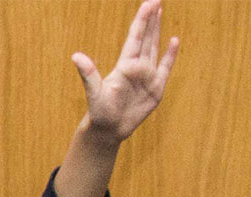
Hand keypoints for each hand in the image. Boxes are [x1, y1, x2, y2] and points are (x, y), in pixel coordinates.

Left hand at [73, 0, 178, 144]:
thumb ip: (88, 74)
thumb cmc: (100, 112)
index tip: (149, 3)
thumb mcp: (94, 93)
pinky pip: (165, 67)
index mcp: (125, 65)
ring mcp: (147, 76)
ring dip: (157, 30)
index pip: (136, 37)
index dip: (143, 19)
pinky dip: (170, 54)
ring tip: (160, 11)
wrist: (109, 129)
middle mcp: (137, 66)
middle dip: (151, 18)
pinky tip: (174, 40)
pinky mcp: (156, 87)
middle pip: (146, 37)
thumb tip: (76, 56)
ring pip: (154, 47)